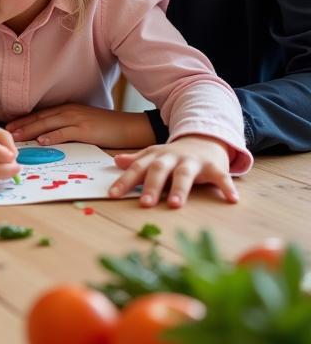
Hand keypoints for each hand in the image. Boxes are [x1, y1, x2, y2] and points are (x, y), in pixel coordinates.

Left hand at [7, 105, 155, 148]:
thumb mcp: (82, 123)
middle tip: (6, 133)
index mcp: (67, 109)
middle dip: (22, 125)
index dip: (24, 120)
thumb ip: (65, 126)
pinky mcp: (86, 129)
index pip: (40, 114)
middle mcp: (69, 111)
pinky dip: (52, 136)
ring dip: (31, 130)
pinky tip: (42, 141)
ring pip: (48, 124)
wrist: (129, 127)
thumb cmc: (105, 127)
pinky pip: (66, 133)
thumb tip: (45, 136)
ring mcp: (77, 119)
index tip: (9, 126)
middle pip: (40, 118)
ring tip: (17, 137)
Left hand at [109, 135, 237, 208]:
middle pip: (159, 170)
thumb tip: (116, 161)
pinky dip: (227, 187)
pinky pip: (222, 177)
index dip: (125, 181)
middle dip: (152, 186)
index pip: (138, 168)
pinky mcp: (215, 166)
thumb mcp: (155, 155)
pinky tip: (231, 199)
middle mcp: (173, 157)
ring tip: (176, 205)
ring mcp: (194, 161)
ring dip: (180, 189)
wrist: (205, 138)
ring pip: (185, 174)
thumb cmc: (176, 155)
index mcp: (156, 156)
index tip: (112, 195)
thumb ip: (137, 160)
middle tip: (145, 203)